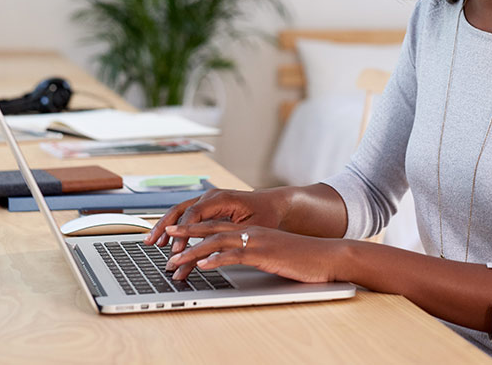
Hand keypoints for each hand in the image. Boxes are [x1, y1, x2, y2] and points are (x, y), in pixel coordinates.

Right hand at [143, 187, 289, 253]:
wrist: (274, 205)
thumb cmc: (266, 216)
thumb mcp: (252, 228)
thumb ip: (230, 237)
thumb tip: (214, 251)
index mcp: (222, 198)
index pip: (194, 214)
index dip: (183, 233)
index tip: (176, 249)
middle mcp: (211, 197)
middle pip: (180, 210)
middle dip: (165, 227)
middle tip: (152, 244)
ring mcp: (207, 201)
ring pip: (179, 212)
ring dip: (165, 227)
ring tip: (152, 242)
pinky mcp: (207, 209)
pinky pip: (186, 217)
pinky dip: (174, 227)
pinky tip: (165, 240)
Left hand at [164, 222, 346, 282]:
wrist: (327, 256)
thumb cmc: (302, 258)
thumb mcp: (272, 254)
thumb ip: (253, 254)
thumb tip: (234, 261)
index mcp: (252, 231)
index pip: (217, 226)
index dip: (194, 228)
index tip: (174, 233)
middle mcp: (252, 232)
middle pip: (211, 229)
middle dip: (185, 234)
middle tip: (164, 240)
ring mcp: (258, 242)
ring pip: (218, 241)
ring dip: (193, 251)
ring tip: (175, 260)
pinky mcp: (265, 254)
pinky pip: (236, 254)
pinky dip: (217, 258)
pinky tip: (204, 265)